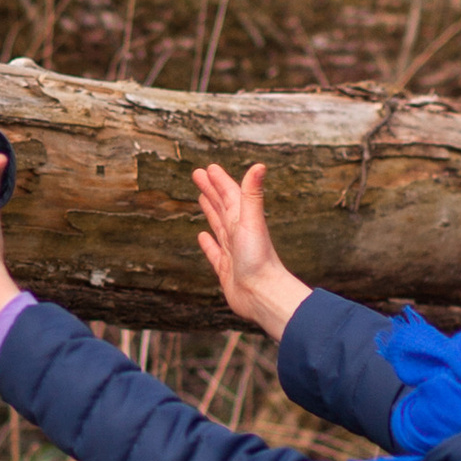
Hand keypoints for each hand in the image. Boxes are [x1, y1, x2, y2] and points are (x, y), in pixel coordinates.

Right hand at [196, 161, 308, 338]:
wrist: (262, 295)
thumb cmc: (259, 259)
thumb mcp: (252, 221)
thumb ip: (252, 193)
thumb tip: (260, 165)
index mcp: (243, 220)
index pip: (230, 194)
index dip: (219, 180)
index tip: (209, 168)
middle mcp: (238, 234)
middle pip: (222, 206)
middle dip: (211, 189)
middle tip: (198, 174)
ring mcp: (232, 251)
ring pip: (218, 225)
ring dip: (210, 211)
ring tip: (202, 198)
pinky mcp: (226, 269)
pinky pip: (214, 252)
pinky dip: (208, 243)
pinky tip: (202, 236)